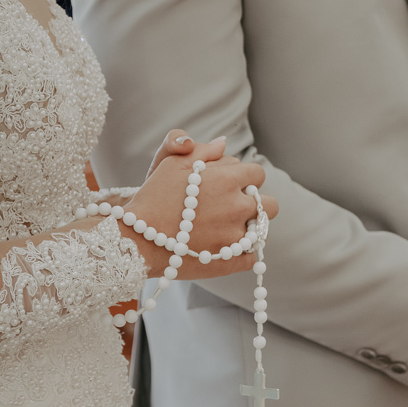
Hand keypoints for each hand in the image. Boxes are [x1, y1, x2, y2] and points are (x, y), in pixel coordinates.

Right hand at [122, 129, 278, 278]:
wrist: (137, 238)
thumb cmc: (153, 197)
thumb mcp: (172, 164)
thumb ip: (202, 150)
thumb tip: (223, 144)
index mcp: (227, 180)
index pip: (257, 174)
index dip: (245, 178)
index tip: (232, 185)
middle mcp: (236, 207)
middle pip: (270, 205)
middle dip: (255, 204)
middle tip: (233, 208)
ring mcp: (234, 236)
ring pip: (261, 232)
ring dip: (250, 229)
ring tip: (228, 229)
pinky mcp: (230, 262)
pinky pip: (252, 258)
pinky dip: (243, 254)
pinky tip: (226, 247)